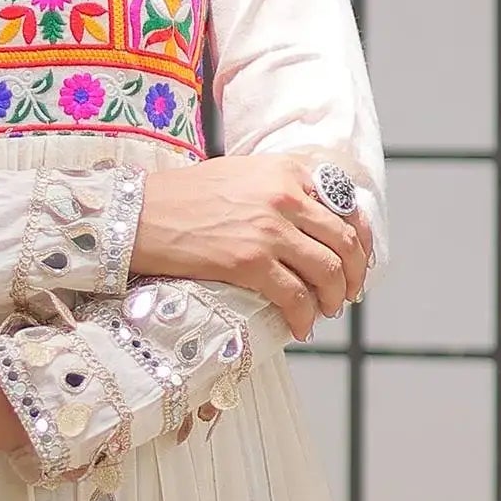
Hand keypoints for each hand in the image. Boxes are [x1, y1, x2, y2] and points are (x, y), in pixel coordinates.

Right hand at [132, 154, 368, 339]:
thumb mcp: (242, 176)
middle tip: (348, 294)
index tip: (356, 261)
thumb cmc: (184, 198)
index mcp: (287, 171)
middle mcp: (285, 197)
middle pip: (343, 242)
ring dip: (335, 299)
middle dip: (354, 275)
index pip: (345, 207)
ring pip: (327, 272)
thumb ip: (279, 191)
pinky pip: (295, 297)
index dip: (359, 241)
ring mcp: (269, 230)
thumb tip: (309, 225)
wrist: (140, 215)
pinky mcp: (250, 262)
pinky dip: (305, 318)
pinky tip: (300, 328)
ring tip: (326, 311)